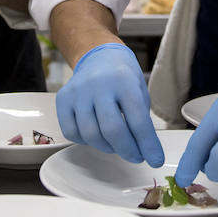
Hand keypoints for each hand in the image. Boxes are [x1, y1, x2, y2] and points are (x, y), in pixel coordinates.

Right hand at [56, 43, 163, 166]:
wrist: (99, 56)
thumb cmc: (123, 77)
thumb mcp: (139, 92)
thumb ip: (141, 119)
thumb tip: (144, 150)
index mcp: (124, 80)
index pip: (138, 120)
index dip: (148, 145)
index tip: (155, 160)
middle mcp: (99, 84)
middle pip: (112, 130)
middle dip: (127, 150)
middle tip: (136, 157)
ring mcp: (78, 91)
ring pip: (91, 134)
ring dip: (108, 147)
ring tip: (117, 144)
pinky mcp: (63, 99)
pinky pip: (71, 132)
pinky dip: (86, 141)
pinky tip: (97, 135)